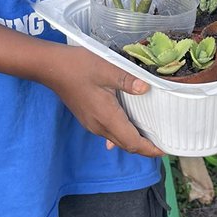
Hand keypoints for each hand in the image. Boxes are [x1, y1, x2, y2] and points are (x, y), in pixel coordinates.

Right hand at [43, 43, 163, 157]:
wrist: (50, 68)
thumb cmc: (78, 66)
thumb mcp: (106, 68)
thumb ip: (127, 79)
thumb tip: (146, 88)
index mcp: (106, 117)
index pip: (131, 142)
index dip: (149, 149)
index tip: (166, 149)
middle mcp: (99, 126)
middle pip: (126, 145)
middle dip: (145, 148)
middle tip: (165, 142)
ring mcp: (92, 124)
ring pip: (117, 139)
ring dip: (134, 140)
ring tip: (152, 134)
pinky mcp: (88, 118)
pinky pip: (109, 132)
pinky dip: (122, 133)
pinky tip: (128, 126)